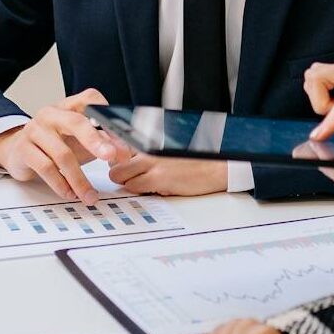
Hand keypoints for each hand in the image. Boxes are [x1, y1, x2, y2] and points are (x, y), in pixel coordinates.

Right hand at [0, 89, 116, 203]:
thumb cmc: (56, 143)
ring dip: (80, 179)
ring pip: (62, 154)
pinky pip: (46, 168)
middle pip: (76, 123)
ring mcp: (35, 130)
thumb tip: (125, 153)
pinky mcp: (24, 149)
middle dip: (96, 141)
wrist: (18, 150)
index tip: (122, 136)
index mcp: (69, 106)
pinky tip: (71, 193)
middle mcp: (51, 114)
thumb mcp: (81, 139)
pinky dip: (61, 184)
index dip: (107, 116)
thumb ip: (103, 142)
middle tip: (111, 157)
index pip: (90, 100)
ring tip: (90, 195)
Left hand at [104, 152, 227, 196]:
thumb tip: (131, 161)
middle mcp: (148, 149)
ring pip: (121, 178)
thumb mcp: (170, 150)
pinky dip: (142, 191)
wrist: (218, 166)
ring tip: (148, 184)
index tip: (125, 167)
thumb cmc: (198, 160)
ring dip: (131, 184)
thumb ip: (151, 154)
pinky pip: (135, 188)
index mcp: (151, 141)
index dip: (121, 162)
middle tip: (134, 180)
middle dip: (121, 176)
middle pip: (115, 165)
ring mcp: (151, 164)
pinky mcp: (158, 179)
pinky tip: (157, 188)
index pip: (119, 149)